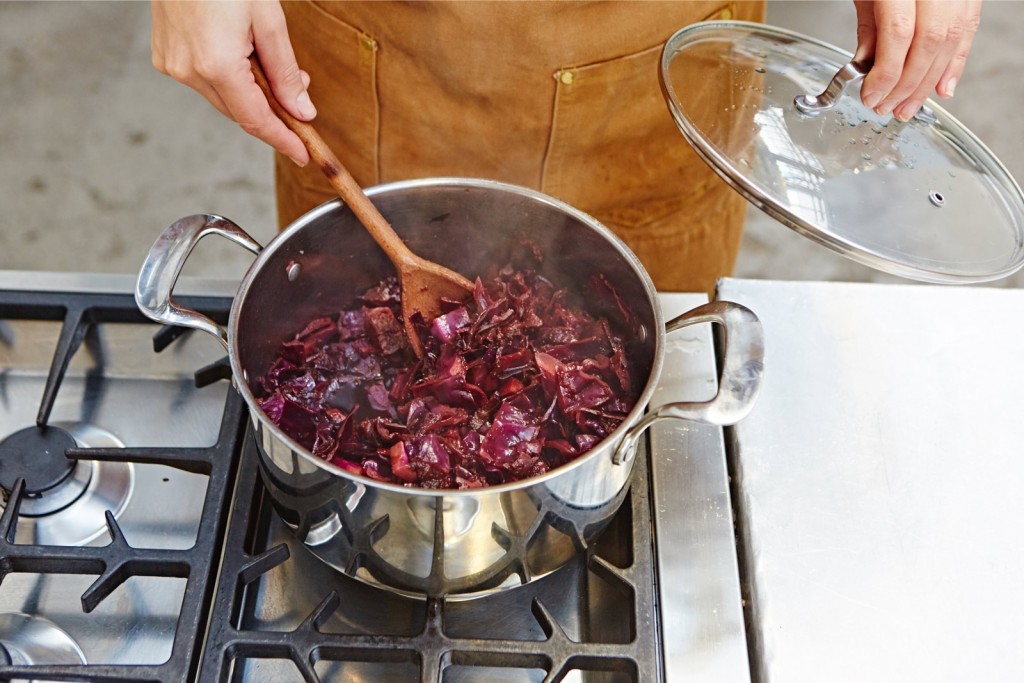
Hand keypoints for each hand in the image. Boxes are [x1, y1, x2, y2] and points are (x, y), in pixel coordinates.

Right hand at [151, 0, 313, 164]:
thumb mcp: (268, 20)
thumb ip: (285, 72)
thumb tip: (300, 110)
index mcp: (216, 66)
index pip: (256, 120)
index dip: (283, 140)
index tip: (303, 155)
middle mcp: (188, 71)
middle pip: (240, 112)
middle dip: (273, 113)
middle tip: (300, 98)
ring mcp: (172, 64)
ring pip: (223, 98)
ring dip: (252, 94)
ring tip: (273, 69)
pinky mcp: (164, 55)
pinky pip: (205, 81)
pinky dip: (229, 80)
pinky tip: (243, 59)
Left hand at [853, 0, 981, 121]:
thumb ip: (869, 28)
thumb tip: (866, 69)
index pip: (900, 34)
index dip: (887, 73)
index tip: (871, 95)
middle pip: (929, 43)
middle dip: (907, 84)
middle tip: (887, 107)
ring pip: (951, 40)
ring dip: (928, 82)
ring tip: (907, 106)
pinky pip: (968, 29)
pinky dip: (954, 63)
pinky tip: (942, 87)